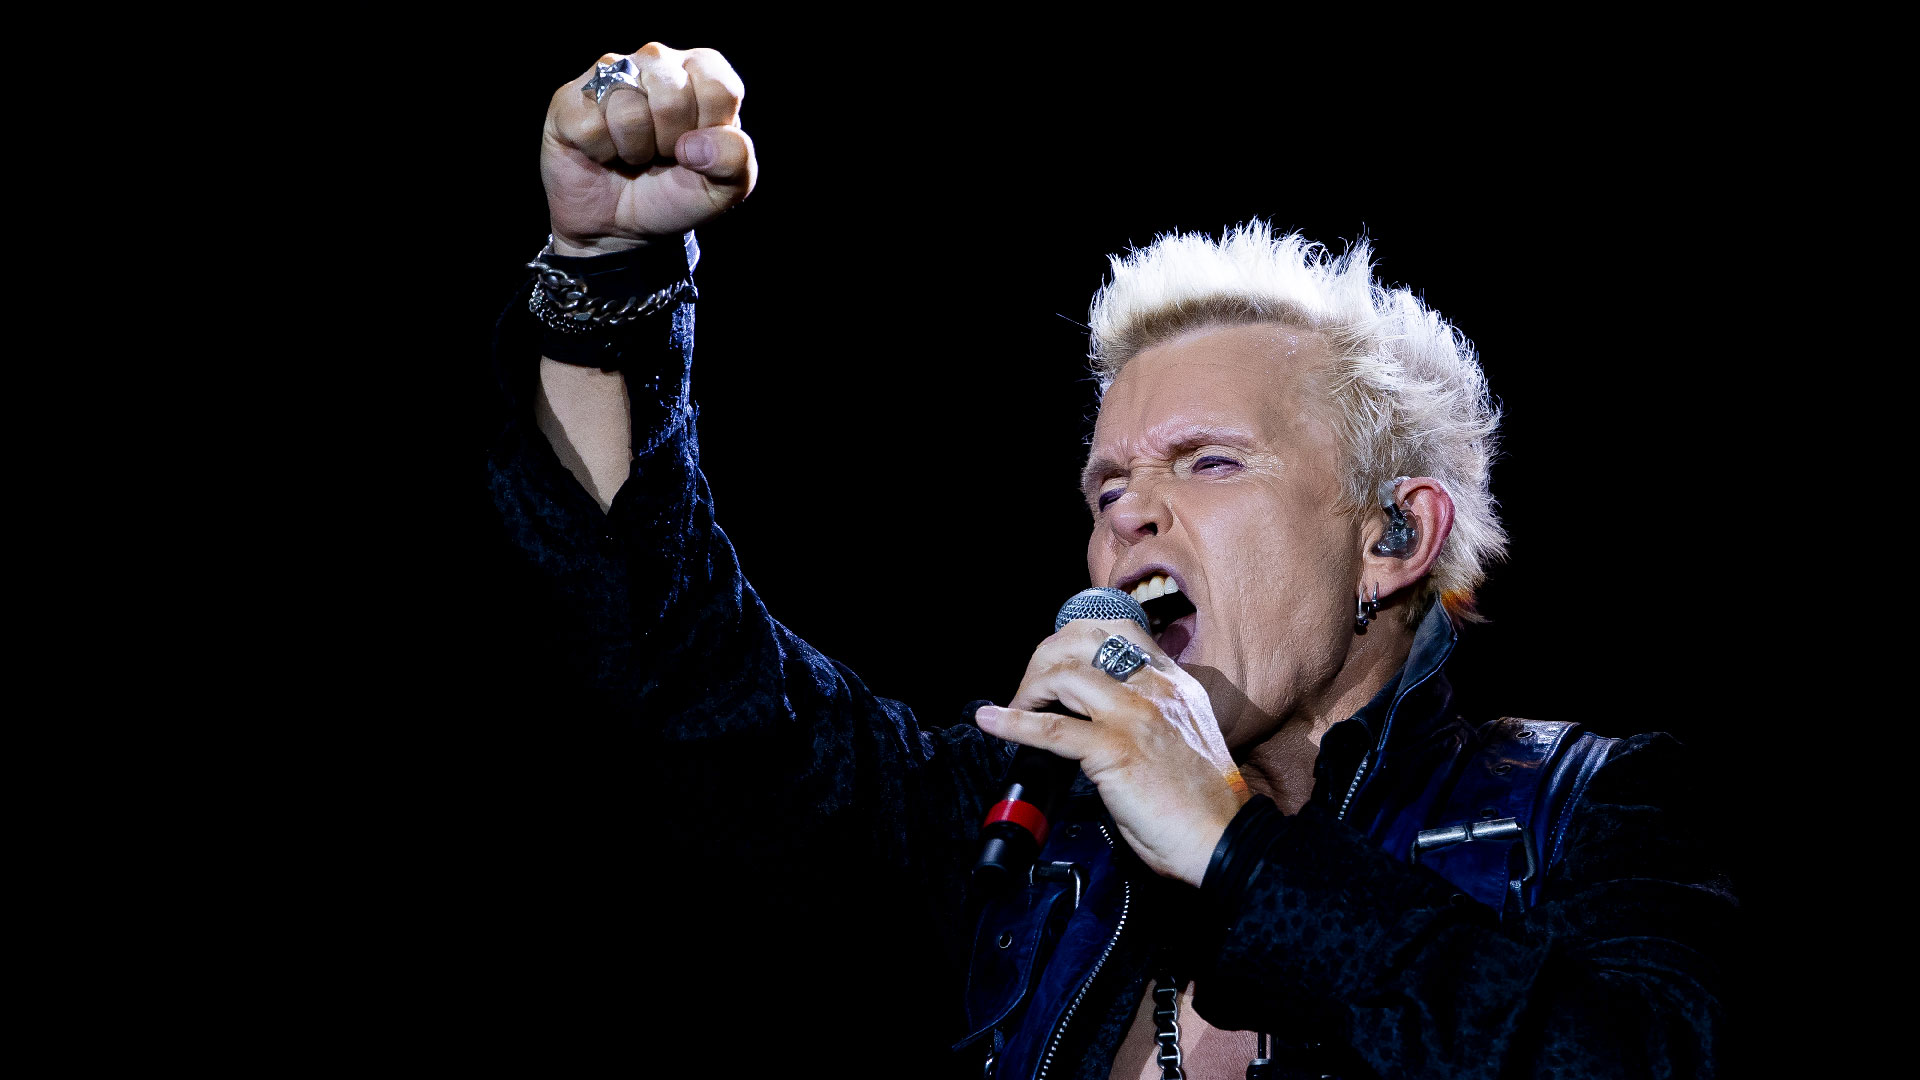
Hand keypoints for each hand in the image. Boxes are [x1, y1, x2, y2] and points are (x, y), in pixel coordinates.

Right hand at [541, 44, 757, 254]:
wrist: (623, 227)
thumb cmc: (675, 194)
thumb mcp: (723, 188)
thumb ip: (735, 160)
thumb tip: (696, 144)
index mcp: (700, 72)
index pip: (718, 87)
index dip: (710, 132)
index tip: (699, 148)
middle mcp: (655, 61)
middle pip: (671, 95)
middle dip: (670, 142)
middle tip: (663, 154)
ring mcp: (608, 75)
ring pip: (628, 109)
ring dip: (635, 149)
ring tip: (634, 153)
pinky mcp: (569, 99)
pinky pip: (590, 125)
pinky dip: (601, 153)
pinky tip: (604, 153)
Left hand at [975, 620, 1249, 886]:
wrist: (1225, 840)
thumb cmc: (1205, 802)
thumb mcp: (1184, 735)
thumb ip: (1151, 713)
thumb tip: (1102, 713)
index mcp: (1175, 682)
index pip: (1120, 628)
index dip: (1075, 637)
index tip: (1055, 660)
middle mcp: (1155, 688)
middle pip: (1083, 641)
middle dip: (1046, 658)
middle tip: (1030, 688)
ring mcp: (1134, 715)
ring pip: (1064, 676)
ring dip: (1028, 689)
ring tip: (1015, 708)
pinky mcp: (1114, 749)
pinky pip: (1052, 727)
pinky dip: (1013, 723)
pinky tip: (991, 721)